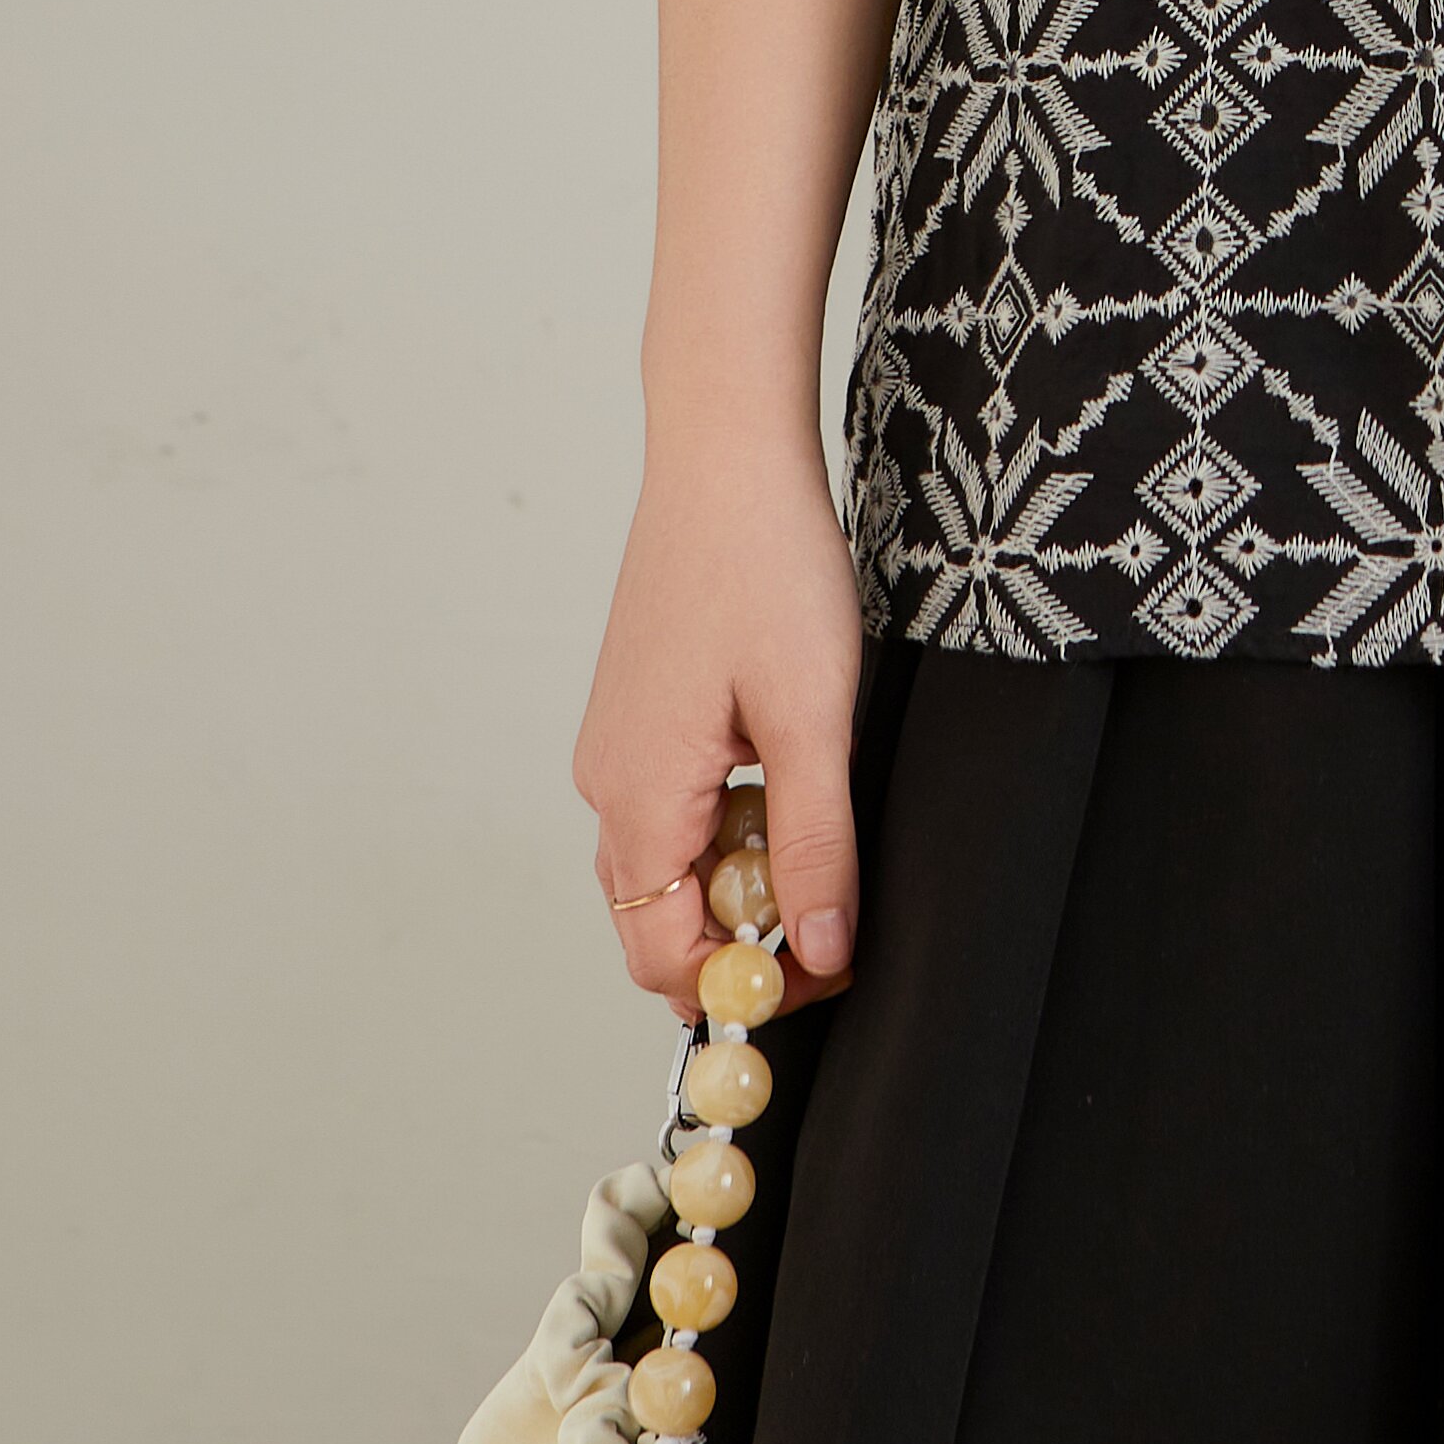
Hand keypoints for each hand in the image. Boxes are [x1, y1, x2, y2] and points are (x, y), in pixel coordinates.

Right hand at [573, 425, 865, 1014]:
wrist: (726, 456)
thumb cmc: (766, 564)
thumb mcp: (812, 717)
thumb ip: (814, 845)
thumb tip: (817, 953)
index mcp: (639, 795)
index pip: (664, 956)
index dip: (745, 987)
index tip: (826, 973)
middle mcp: (607, 782)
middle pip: (660, 919)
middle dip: (746, 939)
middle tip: (836, 911)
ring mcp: (615, 746)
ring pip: (672, 864)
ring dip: (741, 876)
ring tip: (817, 823)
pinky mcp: (637, 715)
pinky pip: (674, 807)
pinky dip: (728, 821)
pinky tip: (784, 769)